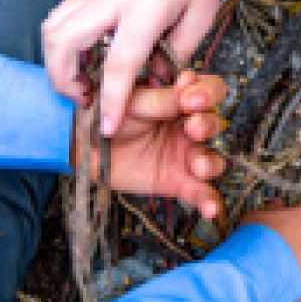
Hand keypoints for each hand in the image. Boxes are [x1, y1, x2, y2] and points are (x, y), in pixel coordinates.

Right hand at [43, 0, 225, 136]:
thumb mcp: (202, 14)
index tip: (107, 128)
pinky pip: (62, 15)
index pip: (120, 62)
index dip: (113, 100)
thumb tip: (156, 83)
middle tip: (86, 101)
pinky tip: (83, 56)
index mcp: (147, 7)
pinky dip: (61, 42)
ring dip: (57, 61)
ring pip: (53, 25)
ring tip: (82, 82)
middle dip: (64, 80)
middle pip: (64, 41)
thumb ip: (178, 52)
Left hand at [76, 71, 227, 218]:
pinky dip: (209, 202)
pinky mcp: (178, 183)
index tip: (190, 99)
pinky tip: (211, 210)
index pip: (211, 91)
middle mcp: (188, 128)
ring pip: (214, 159)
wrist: (84, 149)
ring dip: (211, 162)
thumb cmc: (107, 118)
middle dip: (208, 124)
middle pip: (216, 124)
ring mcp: (185, 156)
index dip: (208, 92)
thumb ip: (161, 100)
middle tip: (192, 126)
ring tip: (198, 166)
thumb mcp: (132, 102)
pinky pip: (200, 193)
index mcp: (180, 101)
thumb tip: (187, 95)